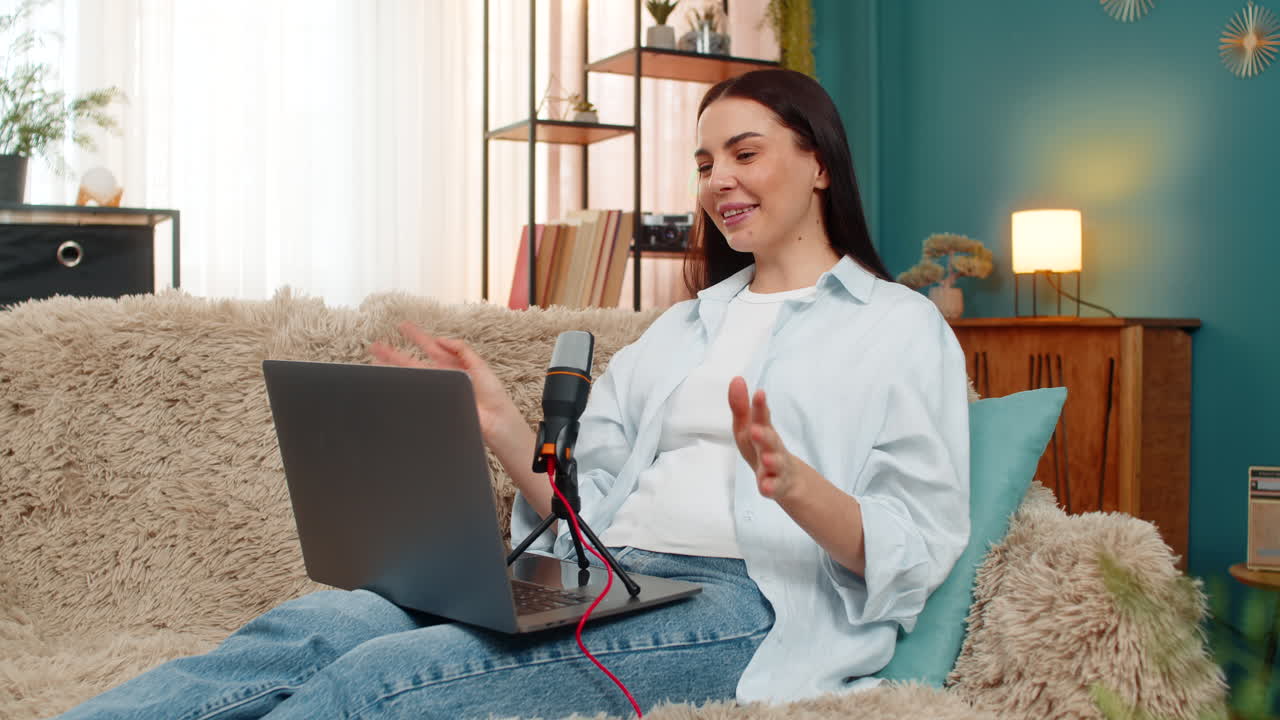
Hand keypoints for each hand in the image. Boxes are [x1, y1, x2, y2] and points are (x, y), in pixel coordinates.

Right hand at [369, 322, 520, 443]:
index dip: (416, 336)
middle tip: (376, 345)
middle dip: (394, 353)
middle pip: (412, 362)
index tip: (403, 326)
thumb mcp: (479, 365)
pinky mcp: (435, 403)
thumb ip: (461, 349)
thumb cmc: (492, 395)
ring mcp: (436, 391)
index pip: (430, 347)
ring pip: (411, 376)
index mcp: (451, 365)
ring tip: (375, 362)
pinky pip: (417, 393)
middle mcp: (440, 377)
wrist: (496, 419)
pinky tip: (391, 383)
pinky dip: (404, 387)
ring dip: (393, 369)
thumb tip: (441, 339)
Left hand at [728, 376, 798, 500]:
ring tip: (765, 458)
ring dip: (771, 460)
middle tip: (756, 430)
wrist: (787, 478)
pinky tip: (765, 487)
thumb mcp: (749, 427)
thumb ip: (741, 406)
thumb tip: (736, 379)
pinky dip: (771, 487)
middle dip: (764, 434)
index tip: (759, 393)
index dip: (760, 407)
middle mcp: (772, 447)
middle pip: (770, 440)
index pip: (761, 418)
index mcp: (763, 431)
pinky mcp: (778, 486)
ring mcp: (777, 467)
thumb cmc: (762, 447)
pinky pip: (774, 488)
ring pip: (776, 463)